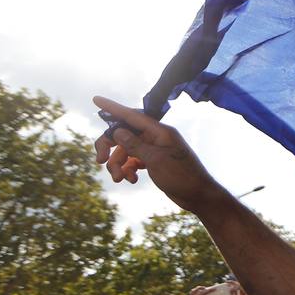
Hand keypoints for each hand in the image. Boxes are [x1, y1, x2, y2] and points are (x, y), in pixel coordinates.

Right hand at [93, 97, 224, 212]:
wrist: (198, 195)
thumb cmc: (182, 176)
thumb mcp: (156, 160)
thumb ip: (135, 145)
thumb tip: (117, 130)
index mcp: (159, 131)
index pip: (131, 116)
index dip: (112, 108)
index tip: (95, 99)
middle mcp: (155, 137)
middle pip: (123, 135)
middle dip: (110, 146)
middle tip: (100, 161)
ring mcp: (154, 150)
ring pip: (126, 151)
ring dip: (118, 164)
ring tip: (119, 179)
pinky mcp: (153, 162)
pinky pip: (133, 161)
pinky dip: (128, 170)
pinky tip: (131, 180)